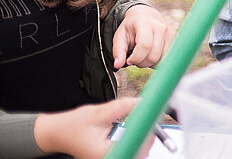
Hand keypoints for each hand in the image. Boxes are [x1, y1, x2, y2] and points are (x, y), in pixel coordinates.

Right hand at [34, 97, 151, 158]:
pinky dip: (133, 139)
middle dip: (146, 137)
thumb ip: (121, 107)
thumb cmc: (71, 125)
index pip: (134, 148)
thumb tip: (141, 101)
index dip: (147, 136)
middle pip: (137, 153)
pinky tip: (136, 128)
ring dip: (140, 137)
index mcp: (104, 153)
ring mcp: (108, 158)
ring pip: (133, 150)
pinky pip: (127, 148)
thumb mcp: (98, 113)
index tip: (153, 122)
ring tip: (145, 122)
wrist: (56, 133)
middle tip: (152, 120)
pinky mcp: (108, 155)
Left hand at [113, 4, 175, 68]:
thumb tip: (118, 65)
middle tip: (136, 58)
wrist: (146, 15)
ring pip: (161, 60)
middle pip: (153, 56)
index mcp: (145, 24)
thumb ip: (118, 51)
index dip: (135, 58)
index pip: (145, 46)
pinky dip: (159, 61)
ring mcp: (171, 33)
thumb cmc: (132, 27)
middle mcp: (161, 27)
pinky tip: (153, 54)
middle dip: (142, 62)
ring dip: (151, 63)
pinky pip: (168, 58)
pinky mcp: (176, 39)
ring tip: (144, 55)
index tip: (129, 60)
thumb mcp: (120, 36)